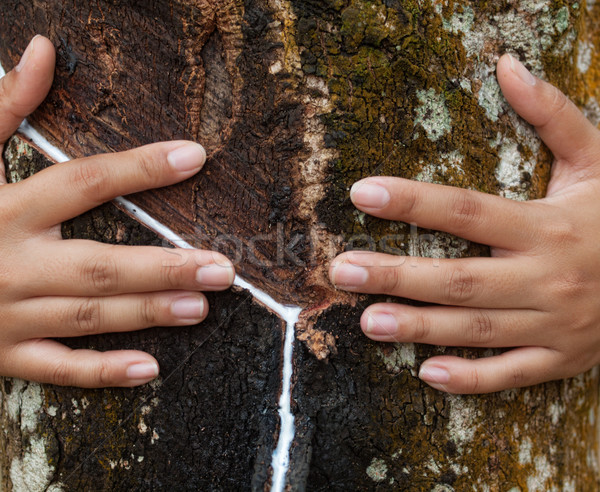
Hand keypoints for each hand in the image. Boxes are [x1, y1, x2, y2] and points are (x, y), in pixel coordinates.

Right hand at [0, 36, 234, 387]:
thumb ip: (0, 105)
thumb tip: (40, 49)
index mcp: (3, 209)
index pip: (84, 180)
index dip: (141, 168)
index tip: (195, 156)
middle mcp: (9, 262)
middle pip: (98, 263)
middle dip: (163, 267)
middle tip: (223, 269)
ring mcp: (5, 314)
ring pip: (85, 316)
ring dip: (146, 313)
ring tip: (202, 307)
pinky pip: (54, 369)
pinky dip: (100, 373)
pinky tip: (150, 369)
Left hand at [329, 54, 599, 393]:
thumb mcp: (596, 160)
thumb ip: (552, 115)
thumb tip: (507, 66)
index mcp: (547, 226)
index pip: (467, 210)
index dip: (413, 202)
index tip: (362, 193)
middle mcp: (547, 277)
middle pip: (460, 278)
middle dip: (397, 275)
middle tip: (342, 270)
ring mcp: (554, 325)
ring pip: (476, 330)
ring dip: (419, 327)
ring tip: (367, 322)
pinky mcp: (561, 358)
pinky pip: (512, 375)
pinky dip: (472, 380)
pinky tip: (427, 373)